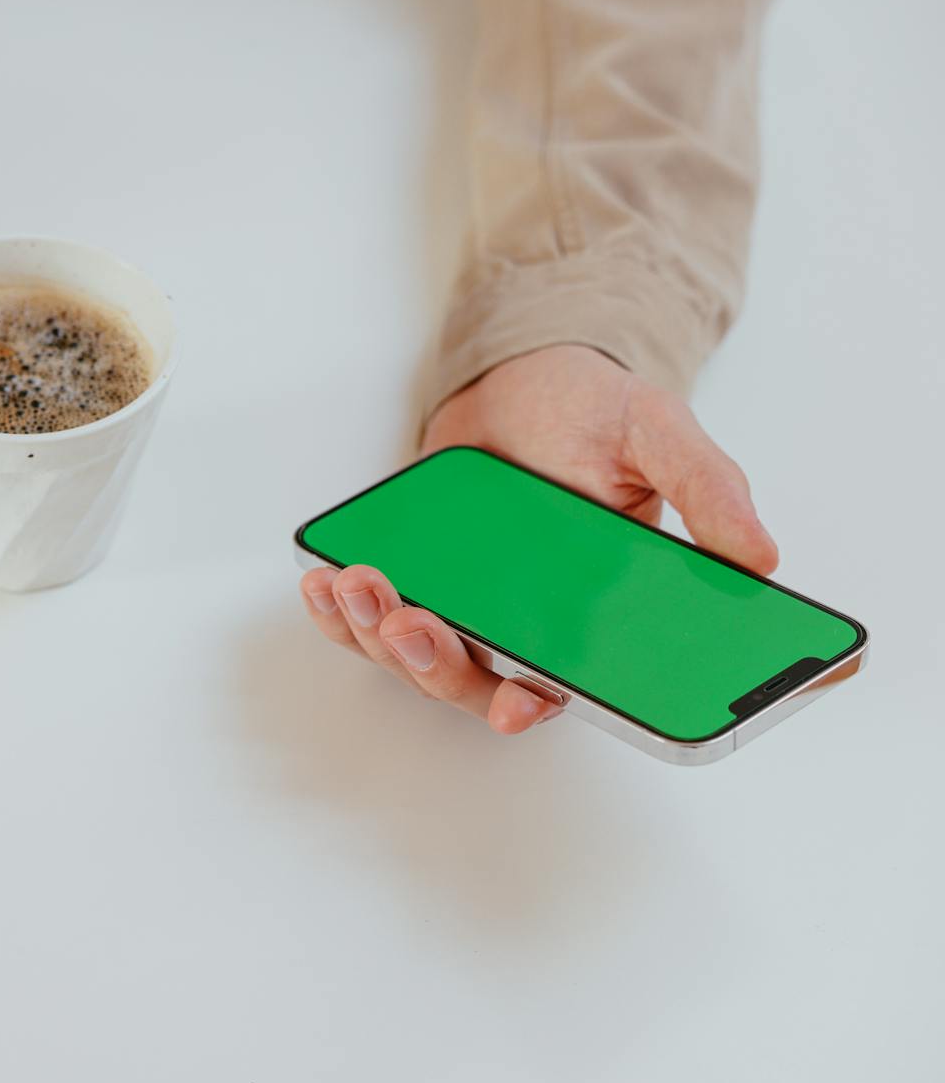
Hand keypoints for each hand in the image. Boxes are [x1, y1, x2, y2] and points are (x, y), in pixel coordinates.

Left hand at [299, 345, 778, 733]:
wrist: (524, 375)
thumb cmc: (593, 411)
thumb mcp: (658, 430)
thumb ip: (708, 489)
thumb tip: (762, 559)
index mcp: (596, 611)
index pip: (573, 680)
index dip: (541, 703)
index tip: (516, 707)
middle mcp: (528, 622)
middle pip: (478, 681)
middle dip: (436, 664)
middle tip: (411, 622)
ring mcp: (465, 604)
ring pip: (417, 657)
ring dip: (378, 636)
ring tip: (358, 585)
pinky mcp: (415, 579)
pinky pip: (368, 619)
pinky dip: (339, 613)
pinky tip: (321, 582)